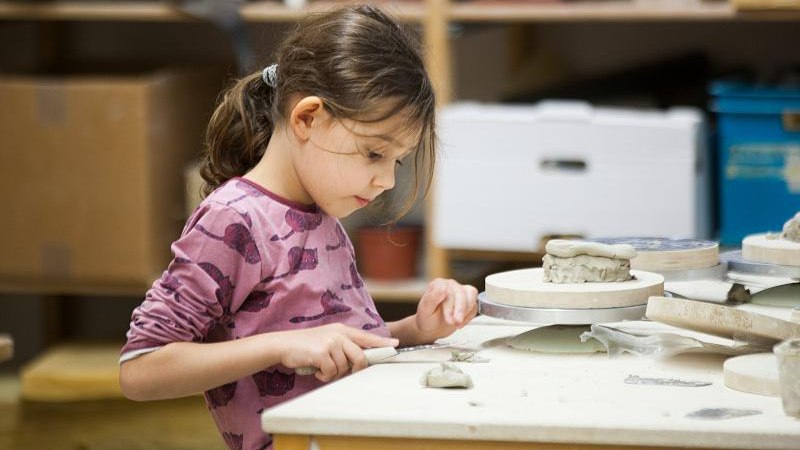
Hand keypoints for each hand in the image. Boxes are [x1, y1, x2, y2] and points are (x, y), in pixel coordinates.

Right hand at [277, 323, 397, 382]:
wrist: (284, 344)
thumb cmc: (306, 346)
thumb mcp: (327, 340)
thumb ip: (343, 347)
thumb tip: (358, 362)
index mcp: (342, 330)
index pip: (367, 337)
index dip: (381, 342)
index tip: (395, 345)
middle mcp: (339, 334)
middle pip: (360, 357)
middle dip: (355, 370)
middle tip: (342, 372)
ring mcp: (331, 342)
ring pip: (345, 367)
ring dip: (334, 373)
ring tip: (322, 368)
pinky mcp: (322, 352)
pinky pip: (332, 371)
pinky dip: (324, 376)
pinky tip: (316, 370)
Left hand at [415, 278, 477, 339]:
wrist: (432, 327)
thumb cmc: (427, 318)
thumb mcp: (425, 310)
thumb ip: (432, 298)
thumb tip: (442, 288)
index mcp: (438, 284)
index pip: (449, 291)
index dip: (450, 306)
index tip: (449, 319)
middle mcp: (450, 285)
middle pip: (461, 293)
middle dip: (460, 310)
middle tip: (456, 323)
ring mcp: (460, 291)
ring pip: (471, 296)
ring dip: (466, 312)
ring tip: (457, 324)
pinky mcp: (468, 299)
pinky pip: (474, 306)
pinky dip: (469, 316)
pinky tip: (460, 323)